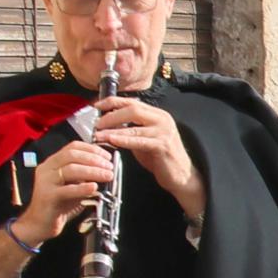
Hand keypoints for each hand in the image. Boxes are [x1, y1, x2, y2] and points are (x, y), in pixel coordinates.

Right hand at [17, 137, 112, 241]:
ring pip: (70, 170)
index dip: (92, 149)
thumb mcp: (74, 186)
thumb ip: (85, 177)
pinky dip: (82, 188)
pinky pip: (66, 190)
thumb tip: (106, 170)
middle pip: (72, 155)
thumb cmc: (59, 205)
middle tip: (109, 167)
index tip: (107, 156)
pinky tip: (94, 187)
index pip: (73, 147)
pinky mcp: (47, 196)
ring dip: (93, 171)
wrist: (40, 224)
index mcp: (53, 163)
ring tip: (107, 176)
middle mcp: (47, 169)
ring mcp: (45, 182)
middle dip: (94, 159)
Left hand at [89, 93, 200, 214]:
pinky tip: (111, 140)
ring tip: (98, 133)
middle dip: (111, 115)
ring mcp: (164, 131)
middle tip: (96, 123)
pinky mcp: (162, 145)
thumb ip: (130, 128)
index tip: (96, 106)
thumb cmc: (160, 158)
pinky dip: (123, 140)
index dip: (112, 102)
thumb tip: (108, 123)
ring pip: (134, 124)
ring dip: (113, 128)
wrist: (181, 175)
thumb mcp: (144, 138)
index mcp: (157, 114)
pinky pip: (139, 140)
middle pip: (132, 109)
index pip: (132, 102)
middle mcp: (162, 119)